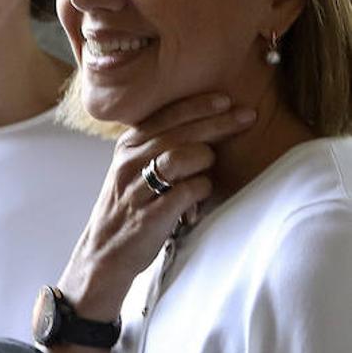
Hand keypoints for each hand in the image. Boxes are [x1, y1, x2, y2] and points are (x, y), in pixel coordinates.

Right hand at [60, 92, 255, 318]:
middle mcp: (129, 162)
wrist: (104, 252)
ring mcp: (138, 187)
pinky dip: (202, 192)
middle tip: (248, 116)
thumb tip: (201, 126)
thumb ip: (156, 147)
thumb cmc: (128, 207)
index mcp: (126, 146)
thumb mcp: (131, 169)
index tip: (226, 100)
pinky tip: (197, 202)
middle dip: (219, 122)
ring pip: (184, 156)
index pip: (166, 115)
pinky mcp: (151, 214)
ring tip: (204, 173)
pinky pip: (190, 191)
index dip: (198, 106)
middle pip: (181, 132)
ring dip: (205, 162)